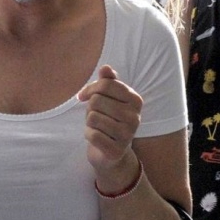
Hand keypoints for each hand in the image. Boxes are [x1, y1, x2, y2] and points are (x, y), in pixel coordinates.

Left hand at [77, 65, 142, 181]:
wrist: (112, 152)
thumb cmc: (108, 119)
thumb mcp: (108, 98)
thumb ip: (108, 82)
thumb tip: (106, 67)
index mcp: (135, 100)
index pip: (105, 84)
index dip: (89, 89)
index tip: (84, 96)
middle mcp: (135, 117)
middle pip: (96, 100)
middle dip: (90, 108)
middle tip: (97, 116)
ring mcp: (128, 135)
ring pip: (92, 117)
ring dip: (89, 123)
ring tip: (99, 127)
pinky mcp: (117, 150)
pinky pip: (92, 135)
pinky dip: (89, 135)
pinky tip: (97, 139)